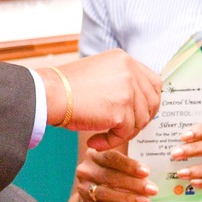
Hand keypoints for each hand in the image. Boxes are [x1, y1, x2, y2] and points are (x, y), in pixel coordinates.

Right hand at [42, 51, 159, 147]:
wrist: (48, 94)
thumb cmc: (65, 88)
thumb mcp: (99, 74)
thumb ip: (119, 82)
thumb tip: (137, 103)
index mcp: (125, 59)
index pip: (153, 82)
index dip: (148, 101)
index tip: (136, 114)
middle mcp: (130, 71)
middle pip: (152, 102)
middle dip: (140, 120)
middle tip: (120, 129)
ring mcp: (128, 90)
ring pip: (140, 121)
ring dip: (122, 133)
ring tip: (101, 136)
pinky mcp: (121, 110)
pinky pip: (124, 134)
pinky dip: (110, 142)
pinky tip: (94, 141)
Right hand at [73, 146, 155, 201]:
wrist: (92, 188)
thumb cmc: (111, 172)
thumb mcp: (116, 163)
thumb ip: (128, 164)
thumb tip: (148, 173)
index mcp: (94, 155)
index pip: (111, 158)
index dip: (129, 165)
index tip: (146, 172)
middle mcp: (85, 170)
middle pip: (110, 176)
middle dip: (134, 184)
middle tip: (152, 190)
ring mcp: (82, 187)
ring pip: (105, 192)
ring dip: (127, 198)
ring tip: (145, 201)